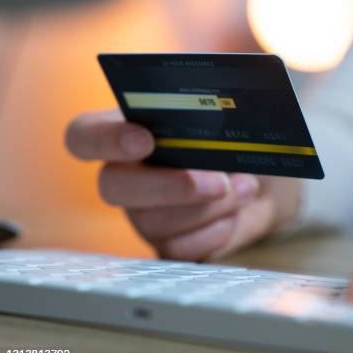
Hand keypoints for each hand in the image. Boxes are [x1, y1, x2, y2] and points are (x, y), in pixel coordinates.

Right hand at [66, 110, 301, 260]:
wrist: (267, 182)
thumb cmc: (241, 139)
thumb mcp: (233, 114)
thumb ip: (217, 104)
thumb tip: (228, 102)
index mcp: (130, 130)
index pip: (85, 136)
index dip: (105, 139)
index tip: (143, 140)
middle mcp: (128, 175)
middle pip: (113, 187)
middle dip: (168, 186)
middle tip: (217, 182)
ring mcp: (145, 215)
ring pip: (153, 223)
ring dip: (208, 208)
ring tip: (245, 188)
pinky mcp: (170, 244)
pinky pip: (178, 249)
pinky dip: (216, 232)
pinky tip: (235, 214)